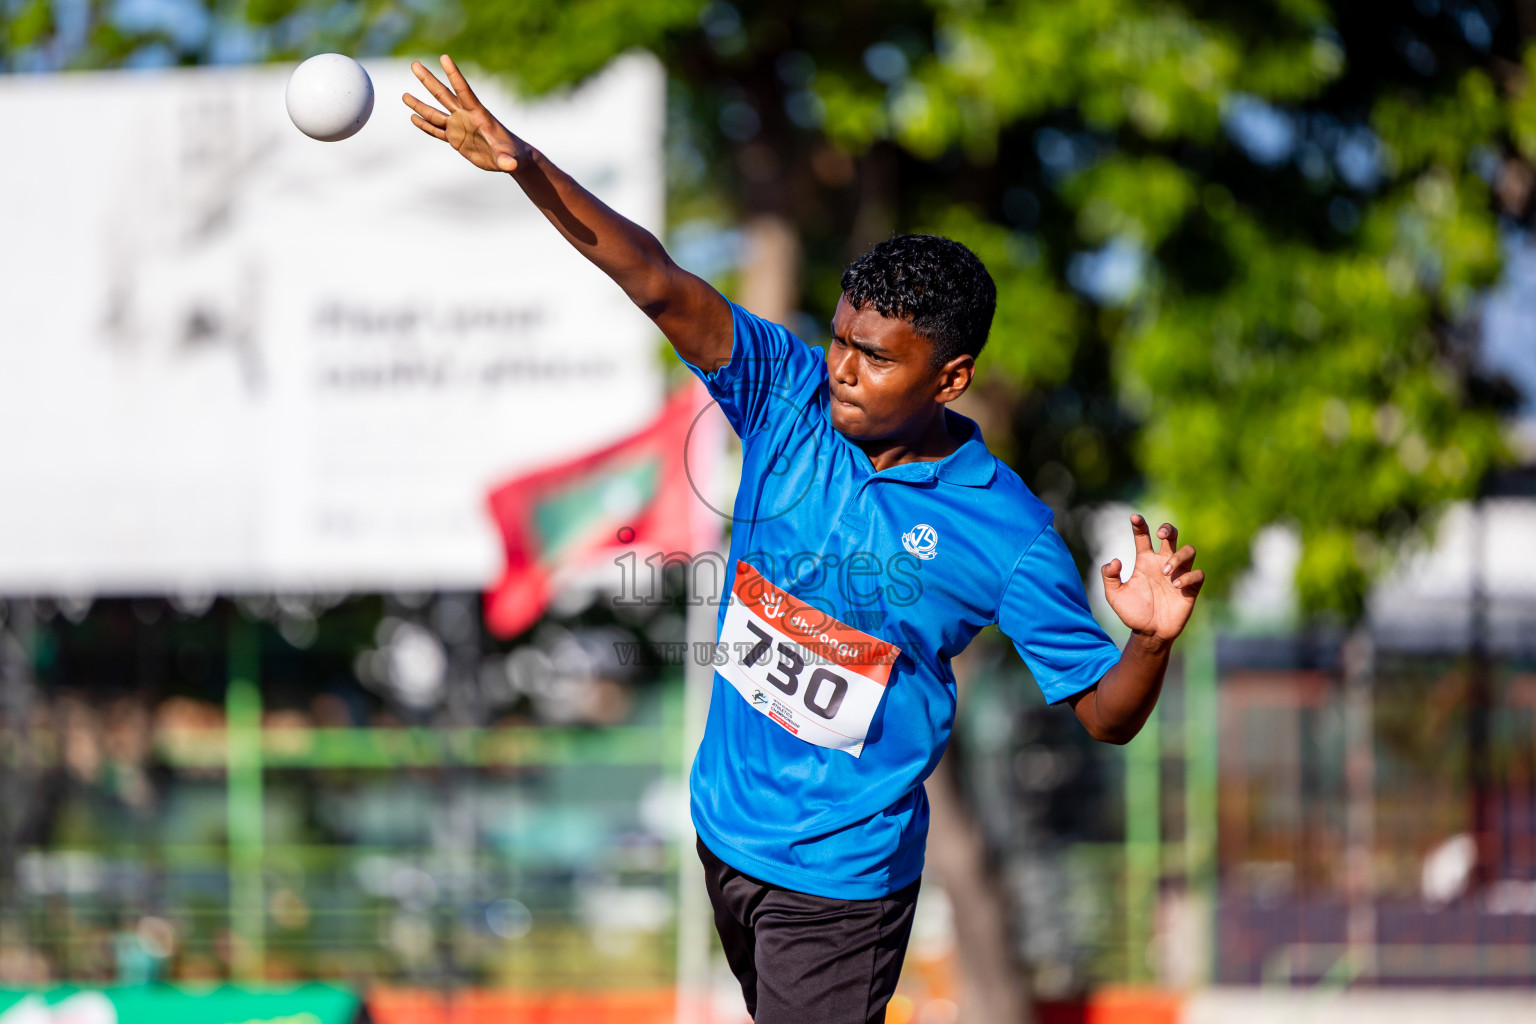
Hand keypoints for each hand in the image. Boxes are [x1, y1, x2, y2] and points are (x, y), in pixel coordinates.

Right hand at [402, 55, 525, 172]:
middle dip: (429, 80)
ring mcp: (459, 127)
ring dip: (420, 104)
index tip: (444, 57)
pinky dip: (425, 125)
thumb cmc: (513, 155)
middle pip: (443, 95)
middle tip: (414, 64)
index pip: (463, 91)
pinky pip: (437, 130)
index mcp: (478, 115)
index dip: (454, 74)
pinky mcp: (456, 139)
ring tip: (404, 95)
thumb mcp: (510, 158)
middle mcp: (466, 116)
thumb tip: (510, 165)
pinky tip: (413, 117)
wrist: (511, 158)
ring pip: (436, 113)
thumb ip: (507, 160)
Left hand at [1101, 514, 1203, 642]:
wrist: (1149, 633)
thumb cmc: (1132, 612)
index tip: (1134, 517)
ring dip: (1178, 556)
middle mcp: (1163, 564)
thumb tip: (1114, 561)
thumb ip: (1109, 577)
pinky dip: (1188, 576)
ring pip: (1189, 550)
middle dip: (1168, 529)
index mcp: (1145, 562)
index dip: (1140, 525)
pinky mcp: (1190, 588)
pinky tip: (1175, 586)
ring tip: (1166, 572)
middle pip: (1172, 536)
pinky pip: (1198, 574)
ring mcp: (1178, 574)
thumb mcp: (1114, 596)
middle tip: (1161, 534)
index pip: (1143, 537)